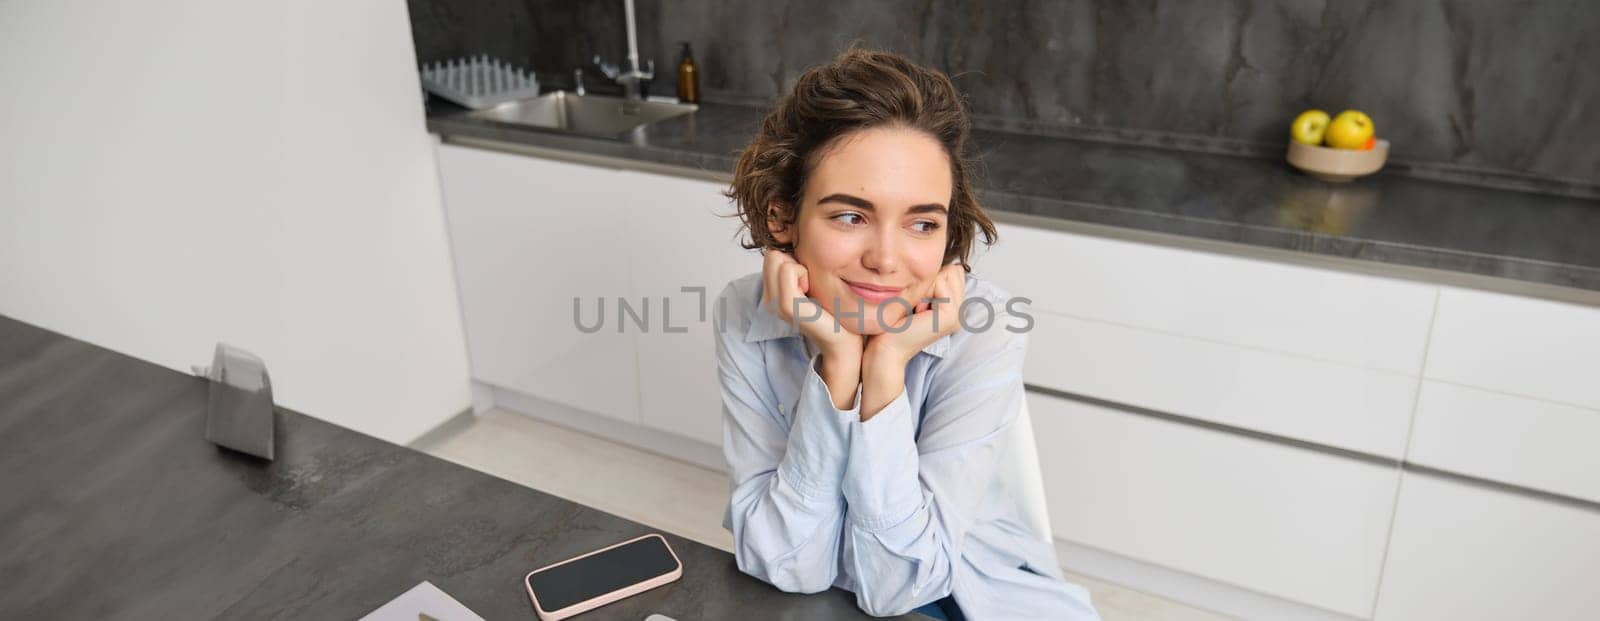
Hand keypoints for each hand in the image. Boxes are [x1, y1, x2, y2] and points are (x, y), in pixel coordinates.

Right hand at [762, 249, 863, 407]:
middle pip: (771, 255)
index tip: (808, 279)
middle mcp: (771, 300)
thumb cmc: (835, 312)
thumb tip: (794, 249)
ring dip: (799, 267)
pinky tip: (811, 291)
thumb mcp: (813, 285)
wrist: (844, 342)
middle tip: (809, 283)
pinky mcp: (787, 305)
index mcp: (774, 296)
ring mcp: (776, 303)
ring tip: (811, 288)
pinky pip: (788, 270)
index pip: (771, 255)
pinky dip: (802, 272)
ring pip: (777, 259)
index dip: (791, 258)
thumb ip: (800, 268)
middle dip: (792, 260)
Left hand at [863, 264, 965, 368]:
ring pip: (947, 274)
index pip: (954, 271)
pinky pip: (940, 282)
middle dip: (930, 281)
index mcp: (954, 307)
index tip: (917, 301)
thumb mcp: (915, 296)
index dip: (932, 278)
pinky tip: (916, 311)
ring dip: (926, 286)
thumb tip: (947, 262)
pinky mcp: (950, 316)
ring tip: (916, 309)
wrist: (886, 348)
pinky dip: (924, 290)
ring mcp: (957, 315)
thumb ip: (932, 280)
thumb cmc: (894, 322)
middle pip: (953, 271)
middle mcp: (959, 312)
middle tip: (916, 306)